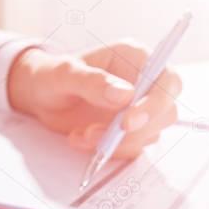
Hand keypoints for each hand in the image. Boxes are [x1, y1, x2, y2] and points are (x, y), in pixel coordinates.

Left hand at [7, 41, 181, 158]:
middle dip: (135, 131)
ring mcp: (139, 108)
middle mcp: (144, 82)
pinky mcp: (130, 130)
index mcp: (135, 58)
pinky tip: (81, 138)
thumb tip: (125, 95)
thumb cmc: (52, 75)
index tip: (127, 122)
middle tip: (97, 135)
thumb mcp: (64, 74)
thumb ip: (93, 81)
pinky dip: (108, 150)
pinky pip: (131, 147)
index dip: (155, 104)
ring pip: (149, 134)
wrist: (41, 96)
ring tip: (81, 134)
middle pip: (165, 113)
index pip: (167, 81)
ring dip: (116, 143)